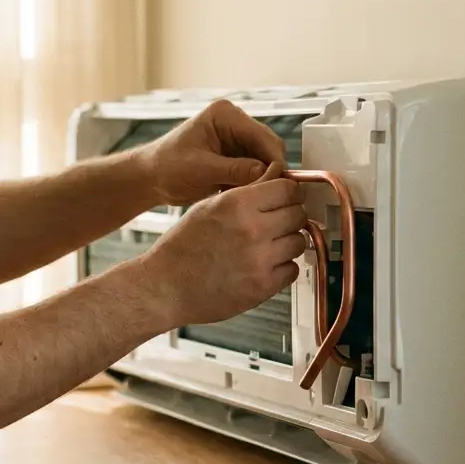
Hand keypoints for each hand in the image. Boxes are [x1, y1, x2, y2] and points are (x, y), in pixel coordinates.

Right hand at [133, 163, 308, 325]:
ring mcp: (260, 260)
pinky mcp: (263, 286)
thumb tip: (276, 175)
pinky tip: (264, 265)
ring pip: (299, 242)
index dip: (288, 193)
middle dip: (291, 217)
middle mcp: (252, 230)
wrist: (165, 288)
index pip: (288, 189)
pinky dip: (283, 268)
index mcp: (236, 204)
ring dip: (288, 243)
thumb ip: (246, 191)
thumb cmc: (182, 248)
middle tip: (277, 223)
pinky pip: (292, 270)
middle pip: (298, 214)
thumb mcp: (209, 206)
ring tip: (268, 246)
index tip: (286, 199)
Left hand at [137, 99, 289, 205]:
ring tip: (251, 197)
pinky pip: (256, 170)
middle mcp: (235, 123)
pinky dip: (252, 183)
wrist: (149, 178)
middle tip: (266, 195)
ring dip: (261, 179)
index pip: (262, 136)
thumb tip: (267, 173)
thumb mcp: (201, 169)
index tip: (277, 184)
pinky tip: (242, 195)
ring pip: (265, 160)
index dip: (273, 160)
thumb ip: (235, 170)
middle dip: (269, 170)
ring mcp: (237, 139)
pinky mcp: (236, 156)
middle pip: (268, 147)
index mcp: (225, 115)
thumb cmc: (166, 167)